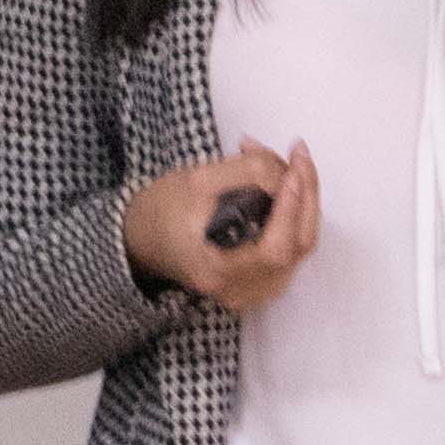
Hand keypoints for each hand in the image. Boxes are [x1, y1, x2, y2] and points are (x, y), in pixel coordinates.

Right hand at [122, 140, 317, 316]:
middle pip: (297, 247)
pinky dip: (294, 214)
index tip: (294, 163)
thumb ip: (246, 173)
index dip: (292, 205)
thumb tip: (286, 170)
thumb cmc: (160, 210)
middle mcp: (241, 291)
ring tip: (289, 163)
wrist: (139, 239)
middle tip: (298, 154)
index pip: (275, 248)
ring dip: (302, 200)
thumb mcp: (196, 181)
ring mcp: (252, 291)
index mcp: (218, 273)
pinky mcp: (258, 282)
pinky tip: (285, 187)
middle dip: (305, 195)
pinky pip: (291, 249)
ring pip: (299, 246)